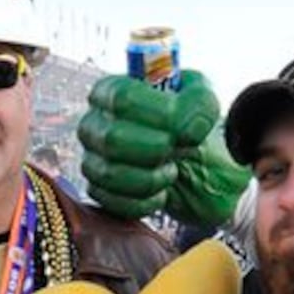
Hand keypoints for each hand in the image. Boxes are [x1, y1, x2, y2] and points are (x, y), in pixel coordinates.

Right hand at [78, 72, 250, 224]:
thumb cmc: (188, 128)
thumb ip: (198, 100)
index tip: (181, 126)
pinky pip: (116, 203)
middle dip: (155, 148)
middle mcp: (93, 123)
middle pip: (112, 137)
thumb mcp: (202, 101)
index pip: (122, 96)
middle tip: (174, 149)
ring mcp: (91, 159)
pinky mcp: (98, 192)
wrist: (193, 169)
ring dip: (152, 177)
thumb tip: (182, 122)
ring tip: (171, 171)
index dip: (159, 114)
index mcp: (111, 91)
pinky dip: (148, 201)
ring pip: (111, 173)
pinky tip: (163, 192)